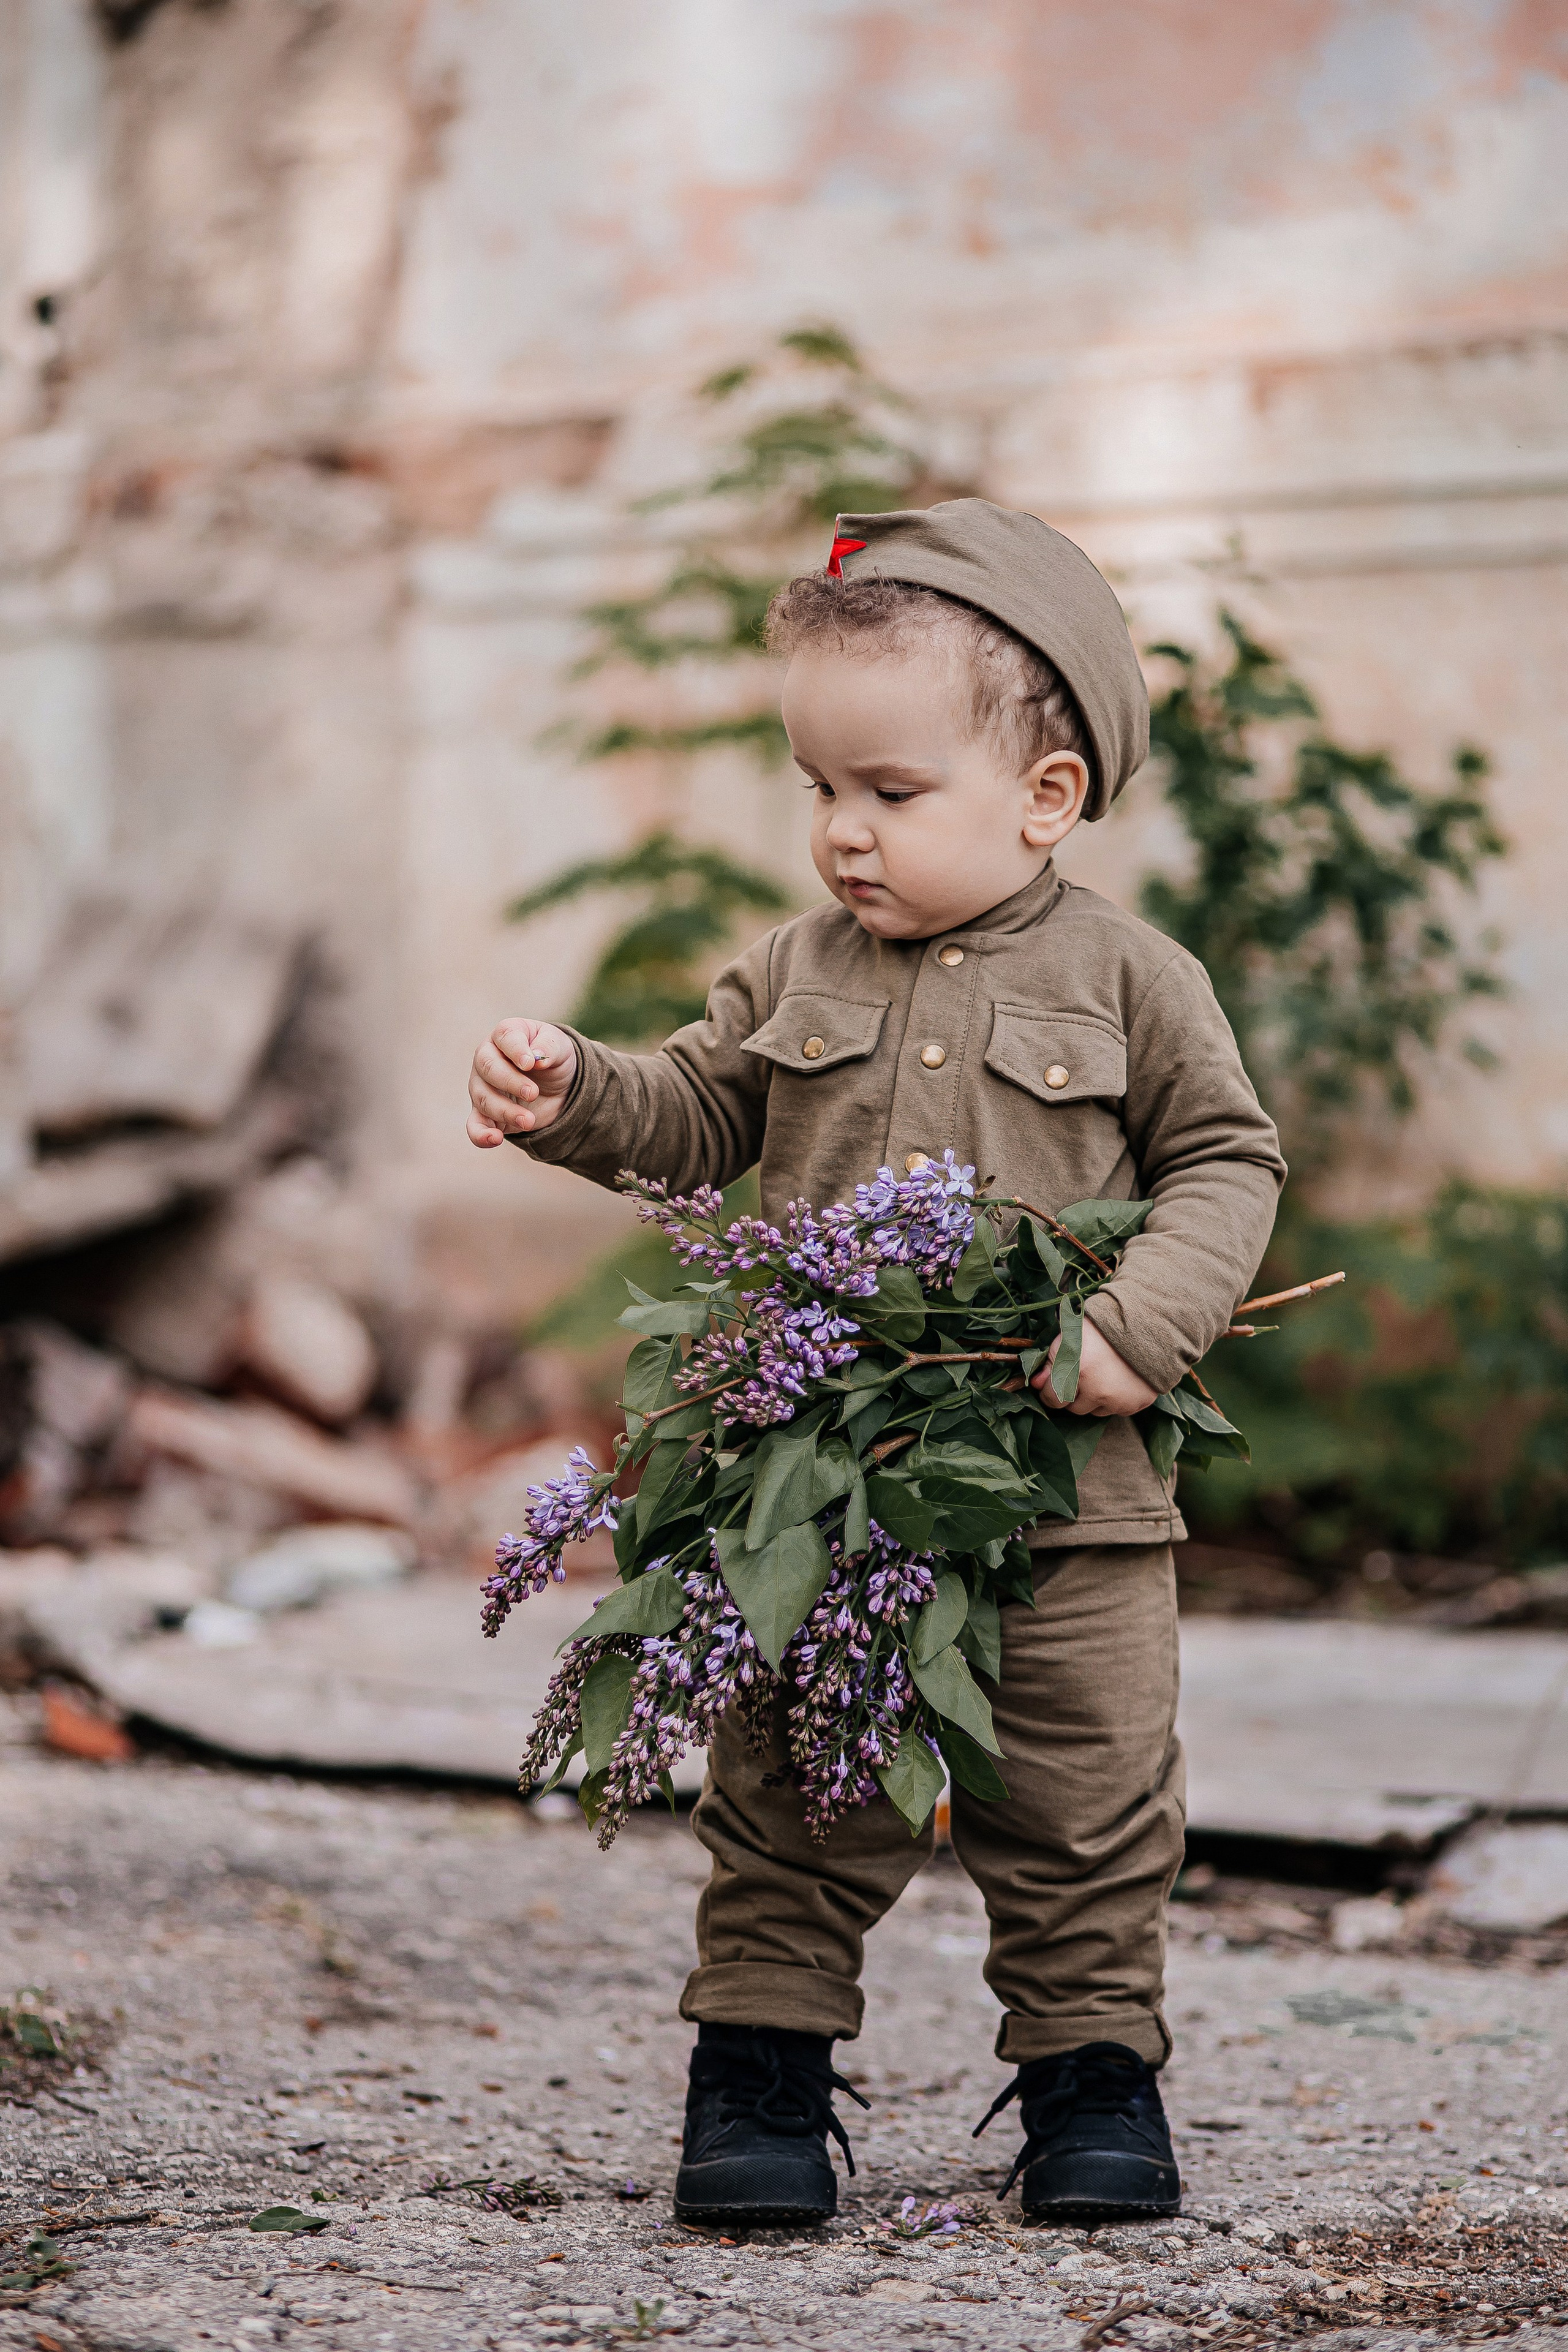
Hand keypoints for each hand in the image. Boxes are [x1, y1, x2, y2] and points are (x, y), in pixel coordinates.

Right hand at [467, 1019, 578, 1146]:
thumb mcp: (561, 1048)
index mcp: (507, 1035)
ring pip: (483, 1098)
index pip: (505, 1037)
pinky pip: (475, 1126)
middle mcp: (487, 1057)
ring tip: (529, 1120)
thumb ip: (549, 1048)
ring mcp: (482, 1086)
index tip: (530, 1063)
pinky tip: (495, 1139)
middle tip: (533, 1093)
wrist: (557, 1086)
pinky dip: (481, 1135)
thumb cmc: (553, 1059)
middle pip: (488, 1068)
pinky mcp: (485, 1113)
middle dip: (510, 1082)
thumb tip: (537, 1057)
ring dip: (505, 1111)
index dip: (516, 1050)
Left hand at [1032, 1319, 1158, 1415]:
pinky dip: (1115, 1399)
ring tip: (1103, 1374)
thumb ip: (1051, 1362)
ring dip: (1095, 1398)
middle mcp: (1097, 1391)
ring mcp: (1118, 1400)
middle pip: (1074, 1408)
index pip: (1053, 1399)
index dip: (1050, 1392)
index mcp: (1076, 1371)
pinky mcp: (1137, 1404)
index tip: (1052, 1385)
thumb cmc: (1102, 1328)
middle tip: (1082, 1374)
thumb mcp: (1068, 1338)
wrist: (1146, 1324)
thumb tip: (1037, 1385)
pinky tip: (1119, 1379)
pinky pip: (1118, 1411)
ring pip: (1096, 1411)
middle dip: (1073, 1395)